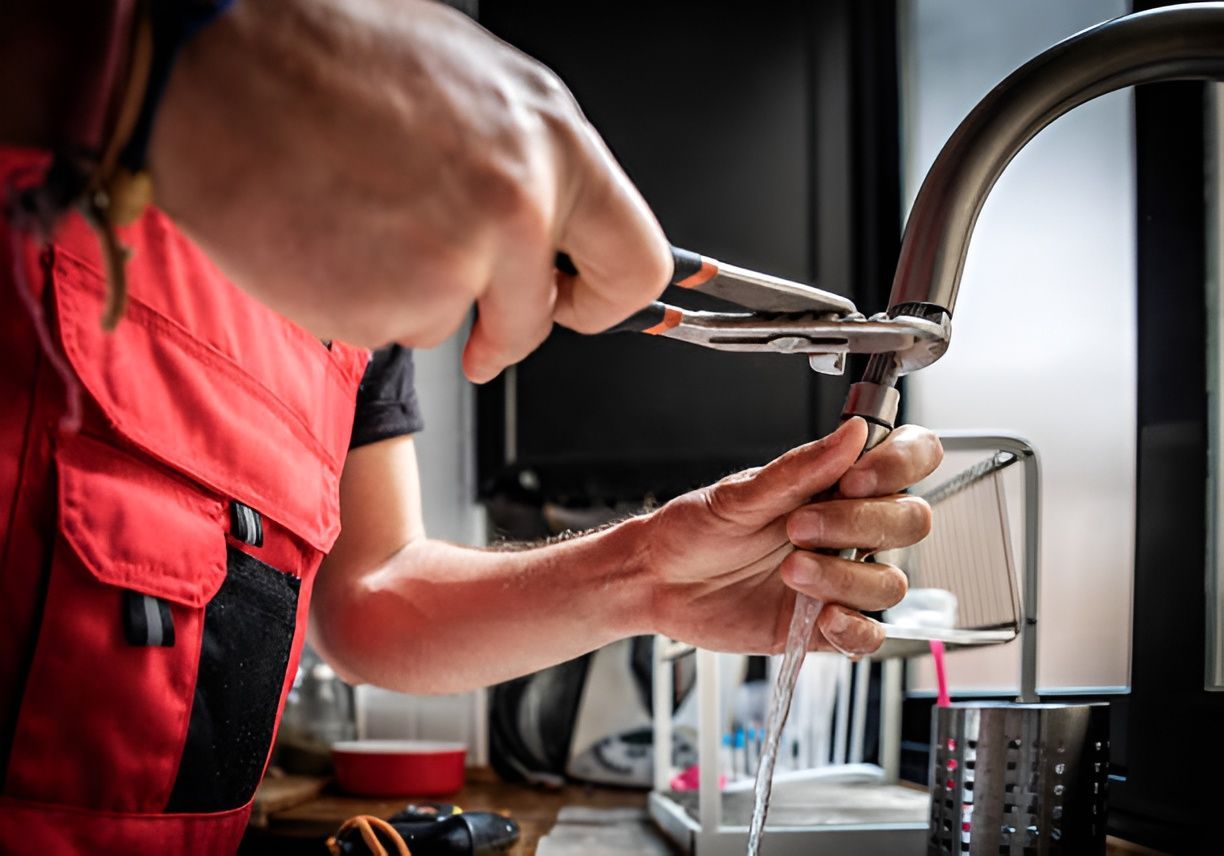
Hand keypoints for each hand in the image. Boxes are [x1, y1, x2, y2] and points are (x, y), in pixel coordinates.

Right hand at [150, 0, 670, 380]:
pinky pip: (389, 328)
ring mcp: (451, 265)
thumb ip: (528, 164)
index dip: (605, 298)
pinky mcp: (384, 309)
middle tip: (473, 308)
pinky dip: (360, 297)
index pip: (637, 261)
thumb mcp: (475, 85)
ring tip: (362, 214)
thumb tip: (555, 223)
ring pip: (453, 321)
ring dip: (412, 291)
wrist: (214, 64)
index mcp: (553, 142)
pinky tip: (330, 233)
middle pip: (542, 320)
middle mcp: (517, 208)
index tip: (575, 302)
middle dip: (513, 327)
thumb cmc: (331, 56)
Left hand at [641, 418, 942, 656]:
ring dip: (844, 578)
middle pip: (911, 521)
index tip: (856, 478)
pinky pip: (870, 635)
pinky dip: (853, 629)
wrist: (659, 581)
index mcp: (836, 484)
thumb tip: (852, 433)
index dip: (900, 465)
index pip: (908, 459)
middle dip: (862, 524)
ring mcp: (841, 579)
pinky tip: (820, 618)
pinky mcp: (826, 627)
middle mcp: (848, 530)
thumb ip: (800, 469)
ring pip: (891, 582)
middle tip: (799, 527)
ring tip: (789, 571)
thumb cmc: (695, 530)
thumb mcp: (740, 495)